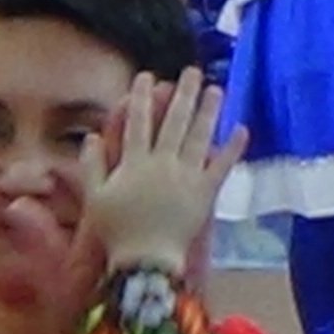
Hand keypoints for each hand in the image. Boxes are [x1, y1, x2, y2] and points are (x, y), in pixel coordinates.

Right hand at [80, 74, 240, 270]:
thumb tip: (92, 136)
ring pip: (200, 136)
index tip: (148, 76)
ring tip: (216, 89)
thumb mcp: (94, 197)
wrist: (146, 261)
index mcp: (135, 163)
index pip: (138, 122)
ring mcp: (187, 177)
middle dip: (183, 94)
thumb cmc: (117, 231)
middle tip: (192, 71)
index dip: (142, 97)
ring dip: (209, 110)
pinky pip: (222, 167)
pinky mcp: (205, 193)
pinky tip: (242, 129)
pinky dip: (232, 148)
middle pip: (175, 122)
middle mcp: (163, 164)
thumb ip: (92, 164)